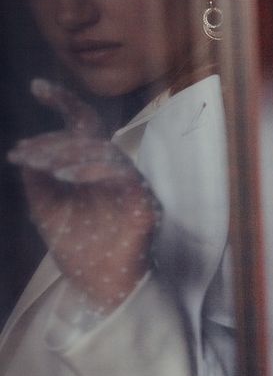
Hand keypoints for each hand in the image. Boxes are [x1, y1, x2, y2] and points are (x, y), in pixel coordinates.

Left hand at [7, 79, 159, 313]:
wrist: (99, 288)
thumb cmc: (79, 251)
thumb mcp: (45, 210)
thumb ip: (37, 180)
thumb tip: (26, 152)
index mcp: (92, 171)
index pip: (82, 129)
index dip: (64, 104)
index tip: (37, 88)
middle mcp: (114, 173)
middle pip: (90, 136)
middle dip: (54, 140)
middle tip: (26, 154)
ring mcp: (131, 187)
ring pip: (105, 152)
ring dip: (70, 154)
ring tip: (43, 167)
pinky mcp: (143, 204)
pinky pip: (122, 174)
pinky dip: (93, 170)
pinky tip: (66, 178)